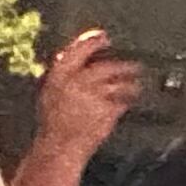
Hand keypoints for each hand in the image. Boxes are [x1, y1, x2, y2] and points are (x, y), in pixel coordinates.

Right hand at [31, 31, 147, 154]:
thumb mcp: (49, 94)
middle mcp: (78, 81)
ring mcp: (95, 96)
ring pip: (119, 84)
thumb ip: (61, 74)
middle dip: (123, 66)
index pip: (79, 49)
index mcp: (59, 75)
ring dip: (130, 84)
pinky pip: (121, 102)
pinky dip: (126, 102)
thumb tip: (67, 55)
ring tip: (136, 86)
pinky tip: (129, 103)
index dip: (92, 41)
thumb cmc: (52, 124)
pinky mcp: (108, 111)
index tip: (103, 37)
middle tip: (135, 66)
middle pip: (107, 67)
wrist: (59, 149)